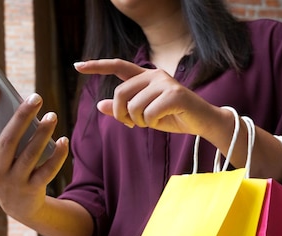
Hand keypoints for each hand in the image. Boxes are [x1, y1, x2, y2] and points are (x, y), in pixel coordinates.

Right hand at [0, 84, 68, 223]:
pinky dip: (57, 156)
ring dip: (42, 133)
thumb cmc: (0, 170)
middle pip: (8, 140)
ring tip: (53, 115)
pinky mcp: (33, 188)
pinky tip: (63, 140)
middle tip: (36, 97)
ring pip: (29, 155)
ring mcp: (14, 181)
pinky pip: (47, 171)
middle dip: (22, 117)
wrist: (18, 206)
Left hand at [74, 59, 222, 136]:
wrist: (203, 122)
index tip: (77, 66)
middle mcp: (154, 75)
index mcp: (146, 77)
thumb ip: (123, 109)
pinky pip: (149, 113)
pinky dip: (151, 123)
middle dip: (120, 113)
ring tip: (150, 122)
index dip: (97, 66)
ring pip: (134, 106)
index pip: (118, 66)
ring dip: (138, 121)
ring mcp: (165, 83)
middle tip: (130, 123)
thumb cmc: (174, 117)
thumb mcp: (145, 115)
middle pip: (120, 93)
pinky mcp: (175, 94)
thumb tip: (99, 105)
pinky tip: (163, 120)